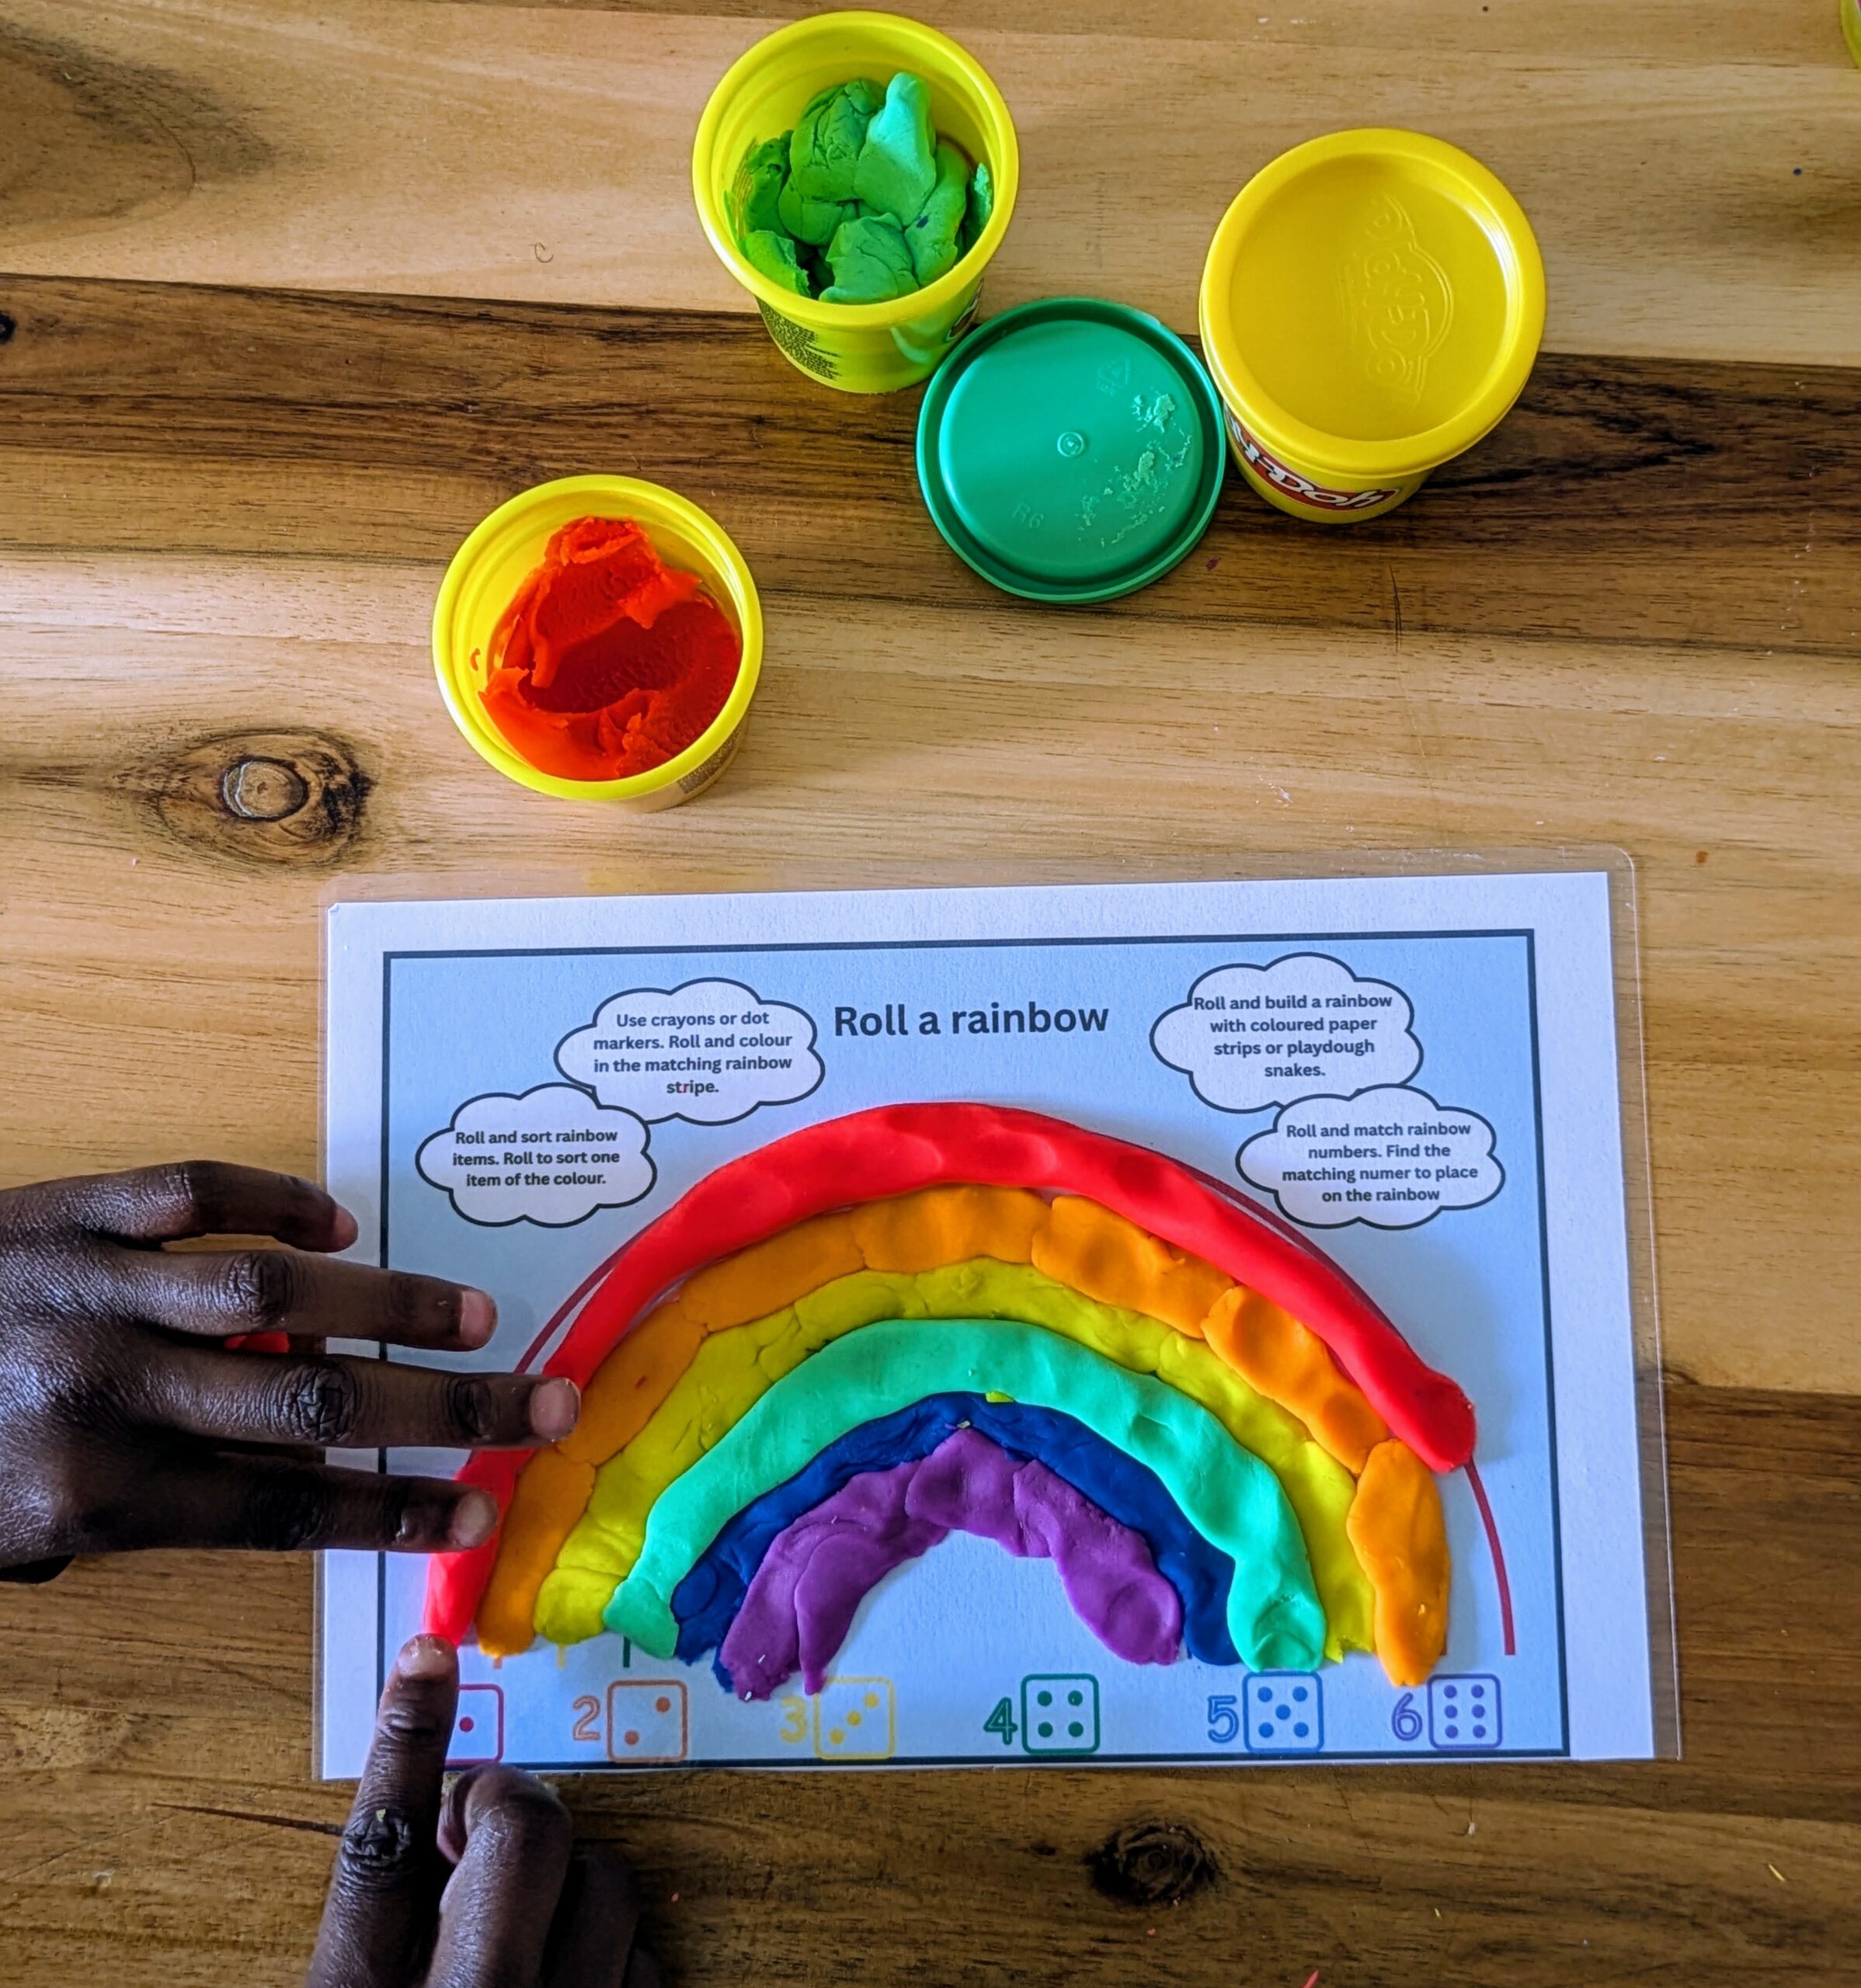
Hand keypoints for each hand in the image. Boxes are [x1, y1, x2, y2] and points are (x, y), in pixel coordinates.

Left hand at [0, 1162, 577, 1572]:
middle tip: (545, 1405)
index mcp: (92, 1491)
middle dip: (447, 1410)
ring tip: (475, 1314)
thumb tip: (298, 1474)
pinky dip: (273, 1201)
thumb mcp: (25, 1535)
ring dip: (388, 1300)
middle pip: (312, 1403)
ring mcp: (88, 1288)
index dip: (396, 1510)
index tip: (482, 1510)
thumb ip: (161, 1509)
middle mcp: (105, 1392)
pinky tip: (334, 1219)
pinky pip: (190, 1190)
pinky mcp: (65, 1208)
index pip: (283, 1509)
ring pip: (269, 1292)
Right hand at [309, 1636, 660, 1987]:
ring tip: (535, 1948)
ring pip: (607, 1881)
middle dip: (516, 1814)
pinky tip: (574, 1986)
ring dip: (575, 1897)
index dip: (409, 1735)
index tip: (429, 1655)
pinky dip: (616, 1960)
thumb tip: (446, 1826)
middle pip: (523, 1830)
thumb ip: (391, 1919)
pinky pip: (647, 1955)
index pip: (385, 1836)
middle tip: (490, 1844)